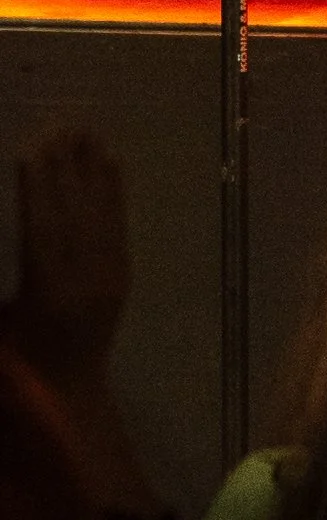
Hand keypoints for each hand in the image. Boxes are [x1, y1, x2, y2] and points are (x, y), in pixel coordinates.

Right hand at [8, 131, 128, 389]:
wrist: (67, 395)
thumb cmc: (16, 365)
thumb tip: (7, 231)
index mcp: (47, 296)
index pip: (42, 231)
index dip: (36, 189)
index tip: (31, 149)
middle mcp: (83, 282)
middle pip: (74, 214)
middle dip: (66, 167)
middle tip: (60, 124)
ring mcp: (108, 277)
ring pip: (100, 214)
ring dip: (92, 169)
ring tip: (84, 130)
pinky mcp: (122, 275)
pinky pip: (118, 226)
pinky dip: (115, 192)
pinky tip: (111, 163)